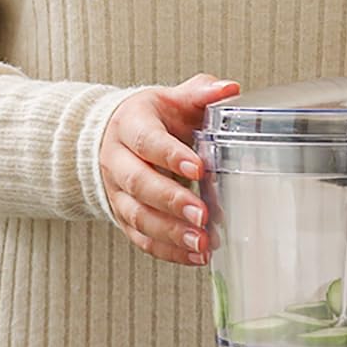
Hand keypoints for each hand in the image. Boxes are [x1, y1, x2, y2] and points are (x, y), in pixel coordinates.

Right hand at [99, 73, 239, 264]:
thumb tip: (229, 89)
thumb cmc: (152, 119)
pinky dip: (169, 252)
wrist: (116, 139)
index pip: (147, 141)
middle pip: (140, 184)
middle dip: (172, 201)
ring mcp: (118, 194)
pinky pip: (143, 239)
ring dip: (171, 233)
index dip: (171, 155)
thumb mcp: (174, 99)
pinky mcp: (124, 218)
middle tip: (202, 215)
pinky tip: (196, 256)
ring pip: (139, 216)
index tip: (198, 167)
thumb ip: (201, 93)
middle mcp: (117, 161)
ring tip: (201, 243)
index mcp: (130, 126)